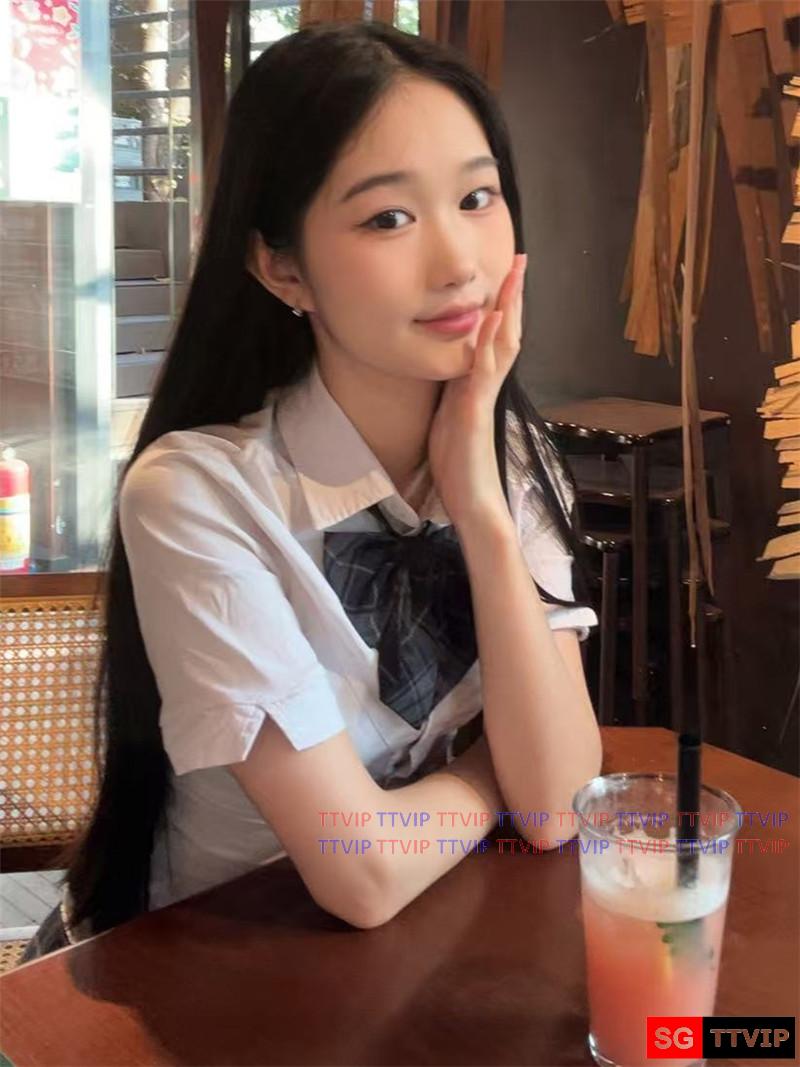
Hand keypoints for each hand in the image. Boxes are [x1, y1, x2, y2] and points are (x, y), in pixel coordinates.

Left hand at [427, 252, 526, 531]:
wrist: (470, 501)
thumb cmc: (459, 464)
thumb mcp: (451, 416)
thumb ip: (455, 390)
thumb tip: (453, 368)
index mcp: (478, 385)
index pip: (496, 337)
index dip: (502, 305)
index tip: (508, 273)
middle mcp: (486, 386)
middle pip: (507, 332)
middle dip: (513, 295)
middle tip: (521, 259)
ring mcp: (483, 397)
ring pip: (502, 346)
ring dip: (508, 310)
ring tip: (513, 276)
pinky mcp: (475, 412)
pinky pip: (483, 373)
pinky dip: (487, 345)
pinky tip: (490, 321)